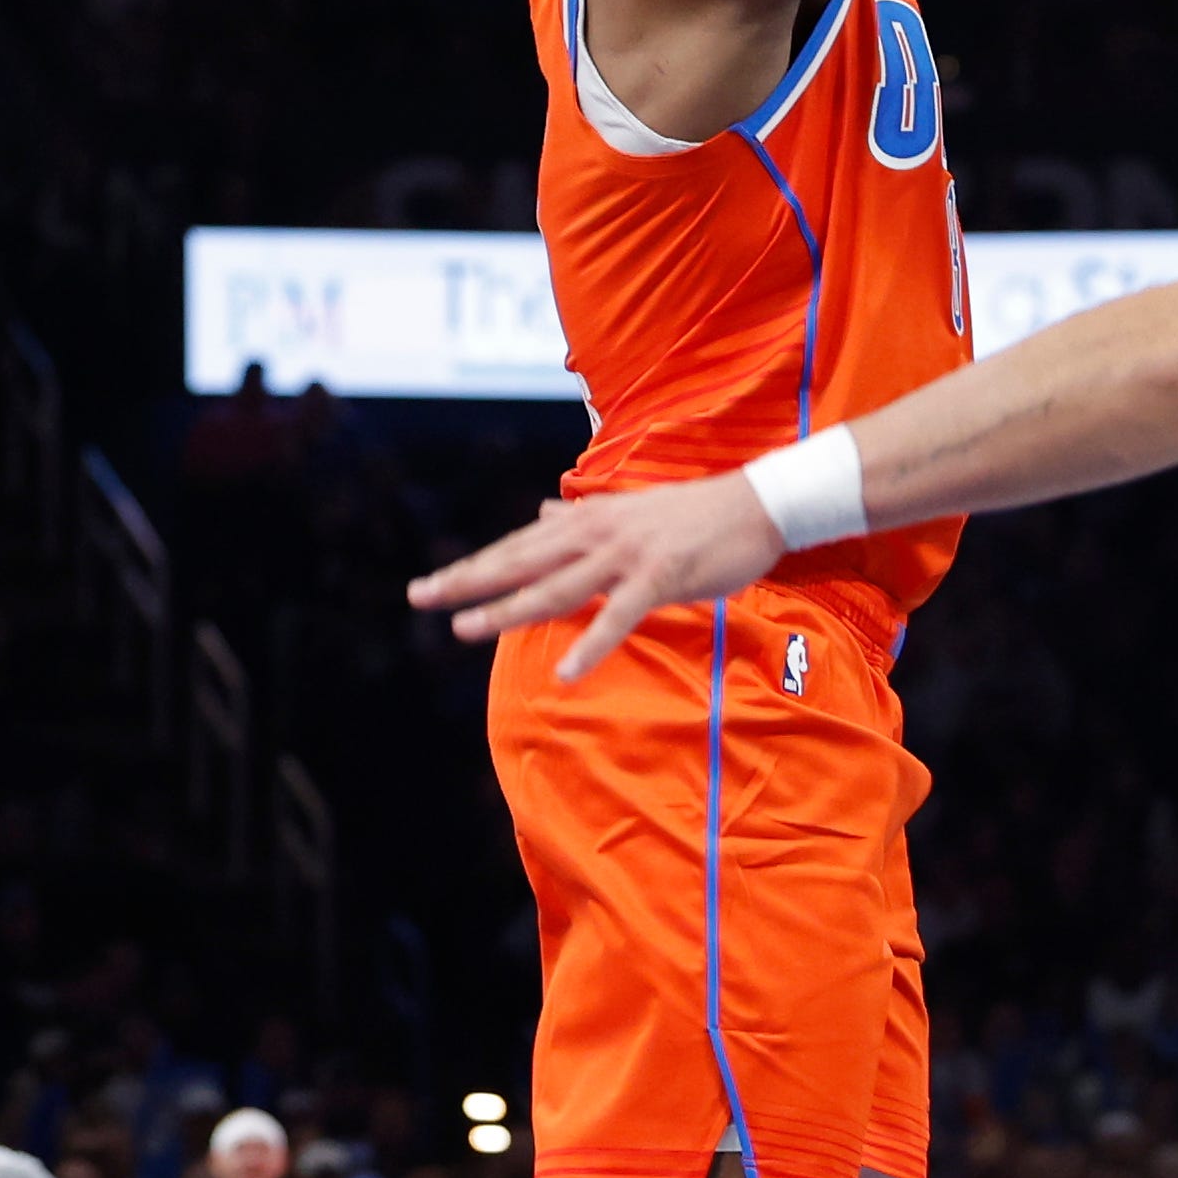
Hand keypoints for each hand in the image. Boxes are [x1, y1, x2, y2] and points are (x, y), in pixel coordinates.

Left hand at [415, 477, 788, 681]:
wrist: (758, 504)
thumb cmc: (695, 513)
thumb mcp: (628, 510)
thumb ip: (581, 516)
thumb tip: (542, 512)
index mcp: (588, 519)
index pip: (520, 546)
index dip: (475, 565)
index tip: (432, 584)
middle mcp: (597, 533)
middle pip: (521, 561)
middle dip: (469, 580)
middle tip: (420, 596)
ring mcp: (627, 555)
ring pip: (556, 587)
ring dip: (509, 609)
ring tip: (466, 628)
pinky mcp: (660, 577)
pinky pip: (619, 616)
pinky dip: (592, 644)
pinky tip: (567, 672)